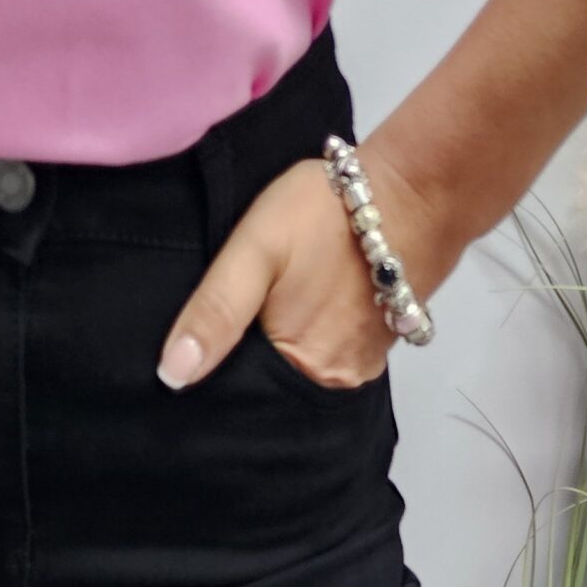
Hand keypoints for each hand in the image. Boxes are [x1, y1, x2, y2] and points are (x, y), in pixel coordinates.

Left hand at [156, 145, 454, 391]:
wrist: (415, 188)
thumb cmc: (329, 213)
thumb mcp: (256, 250)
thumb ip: (215, 311)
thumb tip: (172, 376)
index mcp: (302, 369)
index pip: (242, 398)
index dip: (215, 381)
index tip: (189, 365)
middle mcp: (334, 382)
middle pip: (273, 392)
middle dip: (246, 372)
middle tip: (225, 333)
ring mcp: (360, 367)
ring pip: (300, 375)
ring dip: (278, 357)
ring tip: (261, 323)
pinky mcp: (375, 346)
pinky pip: (329, 357)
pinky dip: (309, 344)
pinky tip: (298, 315)